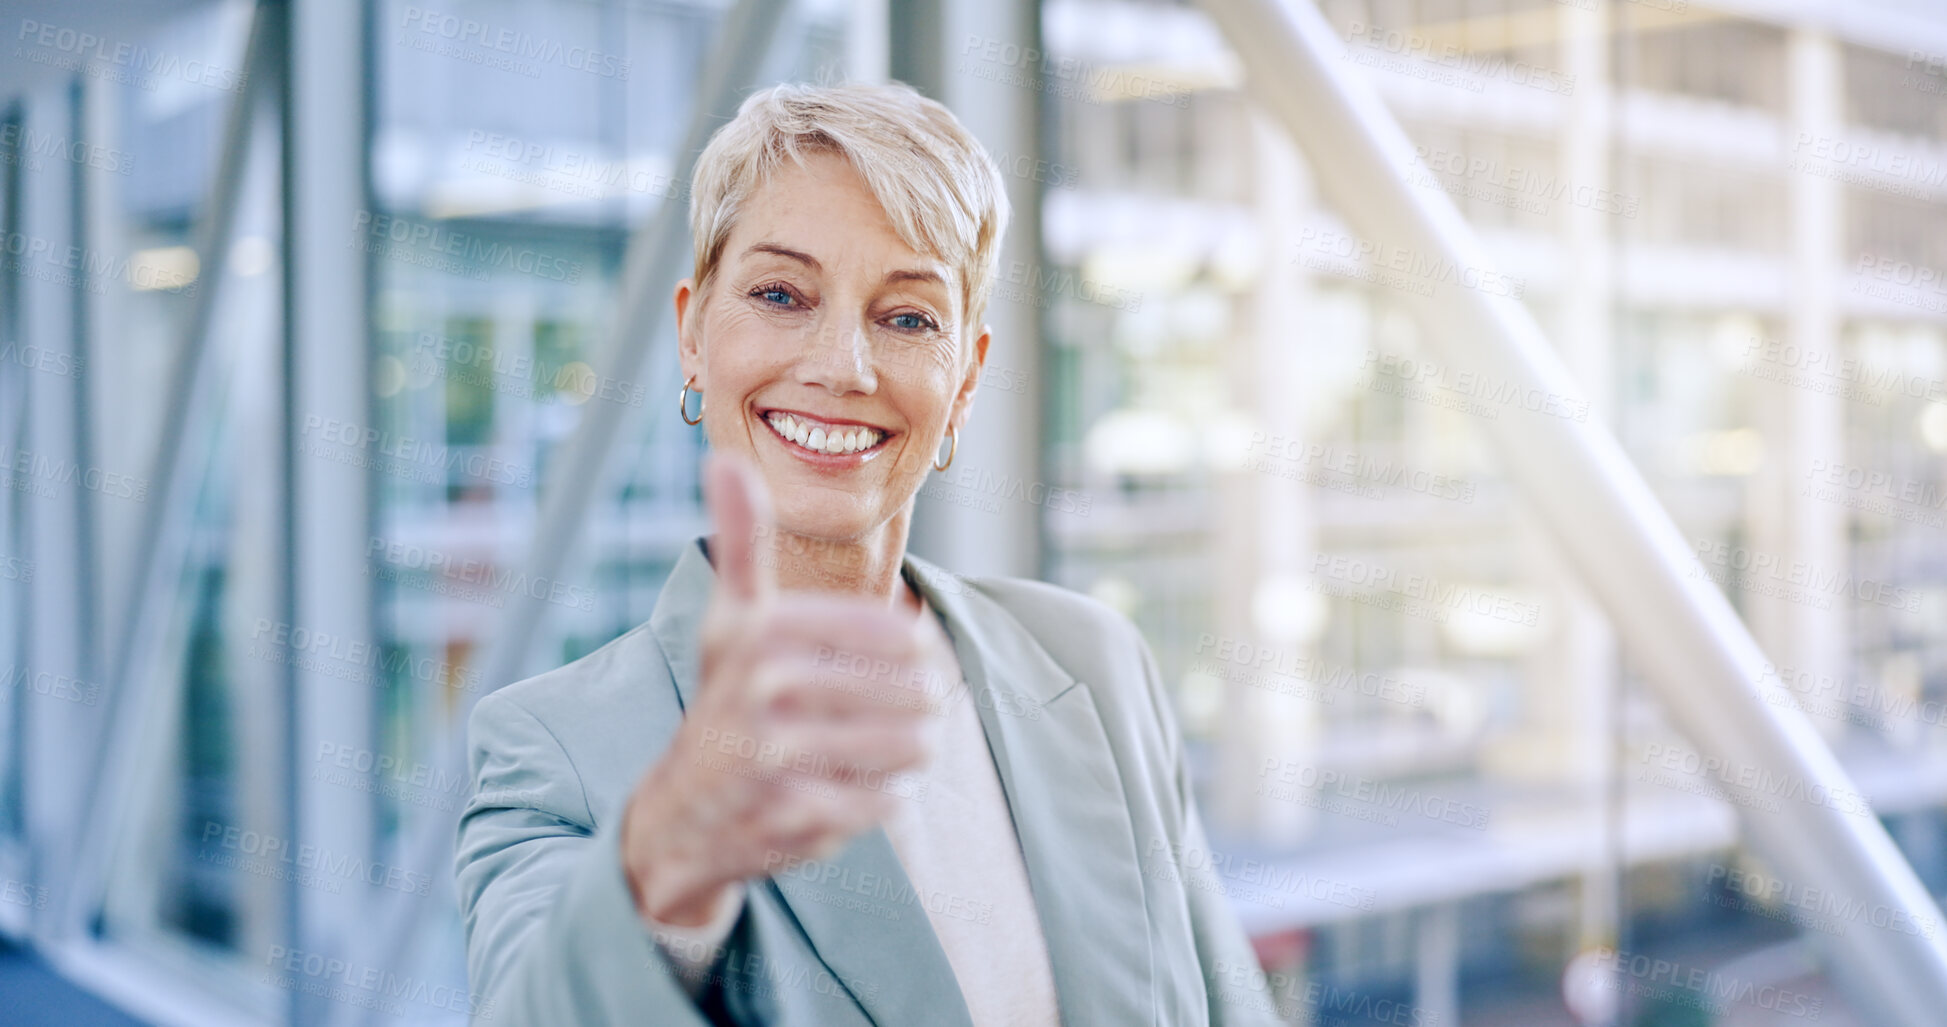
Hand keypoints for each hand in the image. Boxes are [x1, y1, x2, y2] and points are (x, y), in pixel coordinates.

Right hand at [622, 453, 955, 926]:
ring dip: (915, 748)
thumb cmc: (725, 699)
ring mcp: (775, 758)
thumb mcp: (731, 619)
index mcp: (762, 632)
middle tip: (921, 705)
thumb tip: (723, 459)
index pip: (892, 631)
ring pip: (905, 747)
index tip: (914, 653)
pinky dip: (885, 798)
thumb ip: (741, 541)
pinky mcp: (791, 816)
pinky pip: (882, 802)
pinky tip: (867, 789)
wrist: (681, 813)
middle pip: (908, 692)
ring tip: (908, 742)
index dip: (916, 645)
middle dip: (923, 702)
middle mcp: (762, 691)